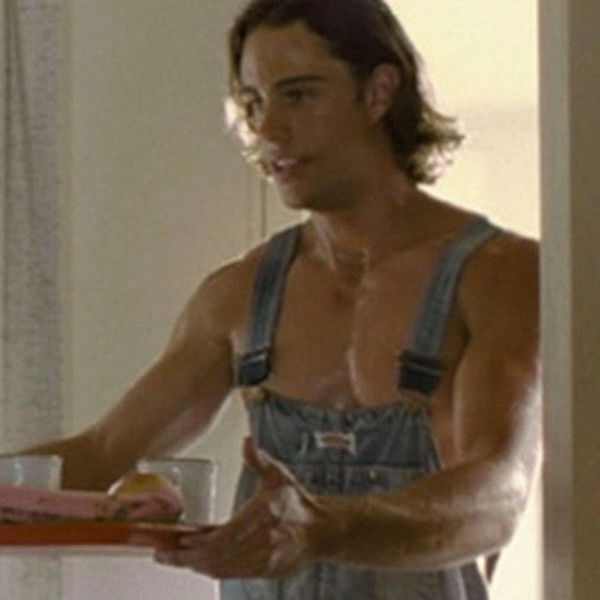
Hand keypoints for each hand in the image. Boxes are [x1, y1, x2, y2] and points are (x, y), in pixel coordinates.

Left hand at [155, 437, 326, 578]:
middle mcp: (261, 543)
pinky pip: (231, 574)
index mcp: (262, 517)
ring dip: (195, 565)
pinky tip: (197, 562)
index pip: (222, 537)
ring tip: (173, 557)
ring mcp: (262, 561)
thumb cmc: (298, 503)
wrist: (321, 531)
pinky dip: (211, 569)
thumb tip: (247, 441)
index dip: (195, 543)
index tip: (175, 540)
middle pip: (215, 557)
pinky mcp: (262, 572)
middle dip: (185, 557)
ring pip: (220, 569)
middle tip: (162, 553)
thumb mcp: (279, 476)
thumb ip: (259, 459)